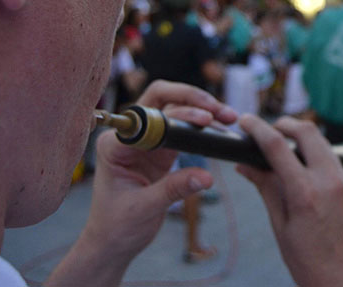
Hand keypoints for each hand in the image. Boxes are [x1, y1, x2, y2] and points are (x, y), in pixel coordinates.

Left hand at [47, 81, 236, 286]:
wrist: (114, 242)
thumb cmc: (116, 226)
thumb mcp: (145, 208)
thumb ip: (174, 189)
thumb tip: (207, 176)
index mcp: (115, 144)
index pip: (147, 115)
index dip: (176, 112)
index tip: (202, 120)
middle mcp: (130, 136)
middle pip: (162, 99)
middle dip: (192, 100)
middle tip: (218, 111)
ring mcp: (147, 141)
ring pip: (176, 111)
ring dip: (202, 110)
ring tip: (228, 117)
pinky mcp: (162, 151)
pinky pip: (184, 131)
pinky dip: (203, 129)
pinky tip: (221, 131)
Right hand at [236, 115, 342, 286]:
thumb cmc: (309, 263)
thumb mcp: (281, 227)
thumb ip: (266, 189)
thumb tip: (245, 165)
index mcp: (304, 193)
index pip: (277, 146)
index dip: (258, 128)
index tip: (246, 121)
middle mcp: (329, 181)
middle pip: (307, 131)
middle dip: (285, 124)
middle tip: (269, 129)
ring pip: (323, 142)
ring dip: (302, 137)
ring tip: (284, 149)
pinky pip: (333, 160)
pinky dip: (316, 155)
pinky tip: (305, 169)